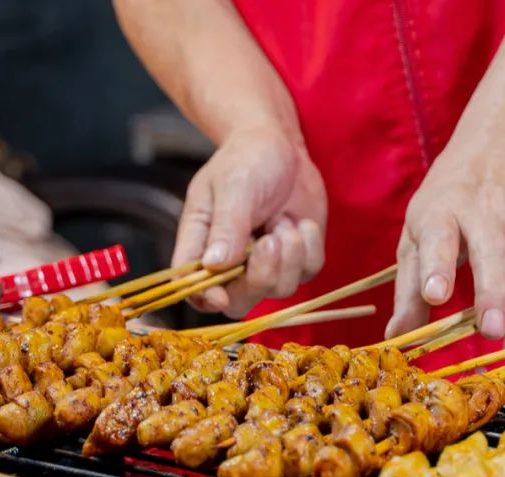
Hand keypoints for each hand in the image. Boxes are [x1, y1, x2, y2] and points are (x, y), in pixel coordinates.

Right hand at [173, 126, 326, 317]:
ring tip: (284, 219)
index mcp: (202, 246)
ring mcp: (266, 265)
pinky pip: (308, 273)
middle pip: (239, 303)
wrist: (280, 146)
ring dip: (289, 254)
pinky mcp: (297, 262)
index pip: (195, 289)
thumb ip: (226, 226)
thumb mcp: (232, 185)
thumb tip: (213, 265)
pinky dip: (310, 247)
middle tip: (271, 240)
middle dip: (260, 277)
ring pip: (279, 289)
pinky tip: (302, 223)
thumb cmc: (246, 160)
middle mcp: (231, 264)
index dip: (207, 300)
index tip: (221, 296)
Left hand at [388, 135, 504, 345]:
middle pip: (493, 255)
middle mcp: (485, 207)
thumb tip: (396, 336)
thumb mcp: (419, 233)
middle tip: (491, 333)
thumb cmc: (451, 200)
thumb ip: (409, 288)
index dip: (436, 266)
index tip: (435, 295)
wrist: (504, 144)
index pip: (438, 236)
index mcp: (442, 209)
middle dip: (494, 295)